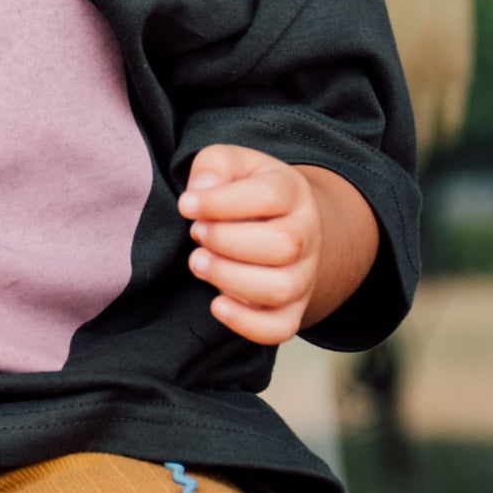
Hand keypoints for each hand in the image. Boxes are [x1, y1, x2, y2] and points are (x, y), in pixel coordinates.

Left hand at [178, 146, 329, 344]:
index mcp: (293, 192)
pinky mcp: (291, 309)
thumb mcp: (231, 164)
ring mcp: (302, 275)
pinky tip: (217, 304)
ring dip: (230, 278)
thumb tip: (200, 191)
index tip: (187, 206)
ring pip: (280, 288)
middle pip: (284, 246)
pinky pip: (280, 328)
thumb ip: (214, 166)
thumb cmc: (245, 192)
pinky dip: (246, 323)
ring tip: (200, 262)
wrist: (282, 223)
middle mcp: (306, 235)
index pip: (271, 196)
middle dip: (227, 241)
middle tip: (197, 234)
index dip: (222, 202)